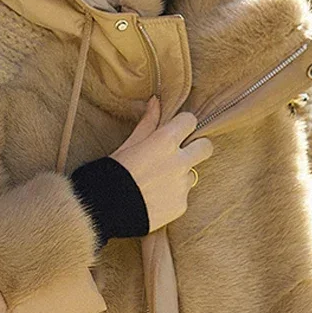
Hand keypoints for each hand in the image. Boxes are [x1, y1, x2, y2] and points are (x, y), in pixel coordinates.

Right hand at [109, 96, 212, 232]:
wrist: (105, 211)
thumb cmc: (113, 173)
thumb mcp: (128, 144)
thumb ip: (148, 124)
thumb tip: (156, 101)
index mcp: (165, 141)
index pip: (190, 121)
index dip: (183, 125)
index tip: (176, 130)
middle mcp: (179, 162)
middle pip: (206, 147)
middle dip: (198, 147)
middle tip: (183, 153)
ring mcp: (182, 185)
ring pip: (193, 173)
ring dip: (181, 175)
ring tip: (159, 182)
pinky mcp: (181, 205)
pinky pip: (183, 195)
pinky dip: (173, 196)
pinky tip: (155, 199)